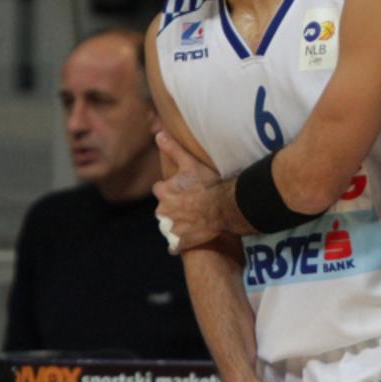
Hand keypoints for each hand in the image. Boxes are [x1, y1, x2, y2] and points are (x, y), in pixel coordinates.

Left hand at [153, 131, 226, 253]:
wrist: (222, 208)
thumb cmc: (208, 185)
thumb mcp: (191, 163)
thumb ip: (173, 149)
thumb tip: (158, 134)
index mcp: (163, 192)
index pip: (160, 189)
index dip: (171, 189)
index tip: (182, 189)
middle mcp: (163, 211)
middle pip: (163, 209)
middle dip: (173, 207)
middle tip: (191, 204)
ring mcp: (171, 228)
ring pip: (168, 226)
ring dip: (176, 224)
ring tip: (193, 220)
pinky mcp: (180, 242)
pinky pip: (174, 246)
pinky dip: (177, 244)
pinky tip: (187, 240)